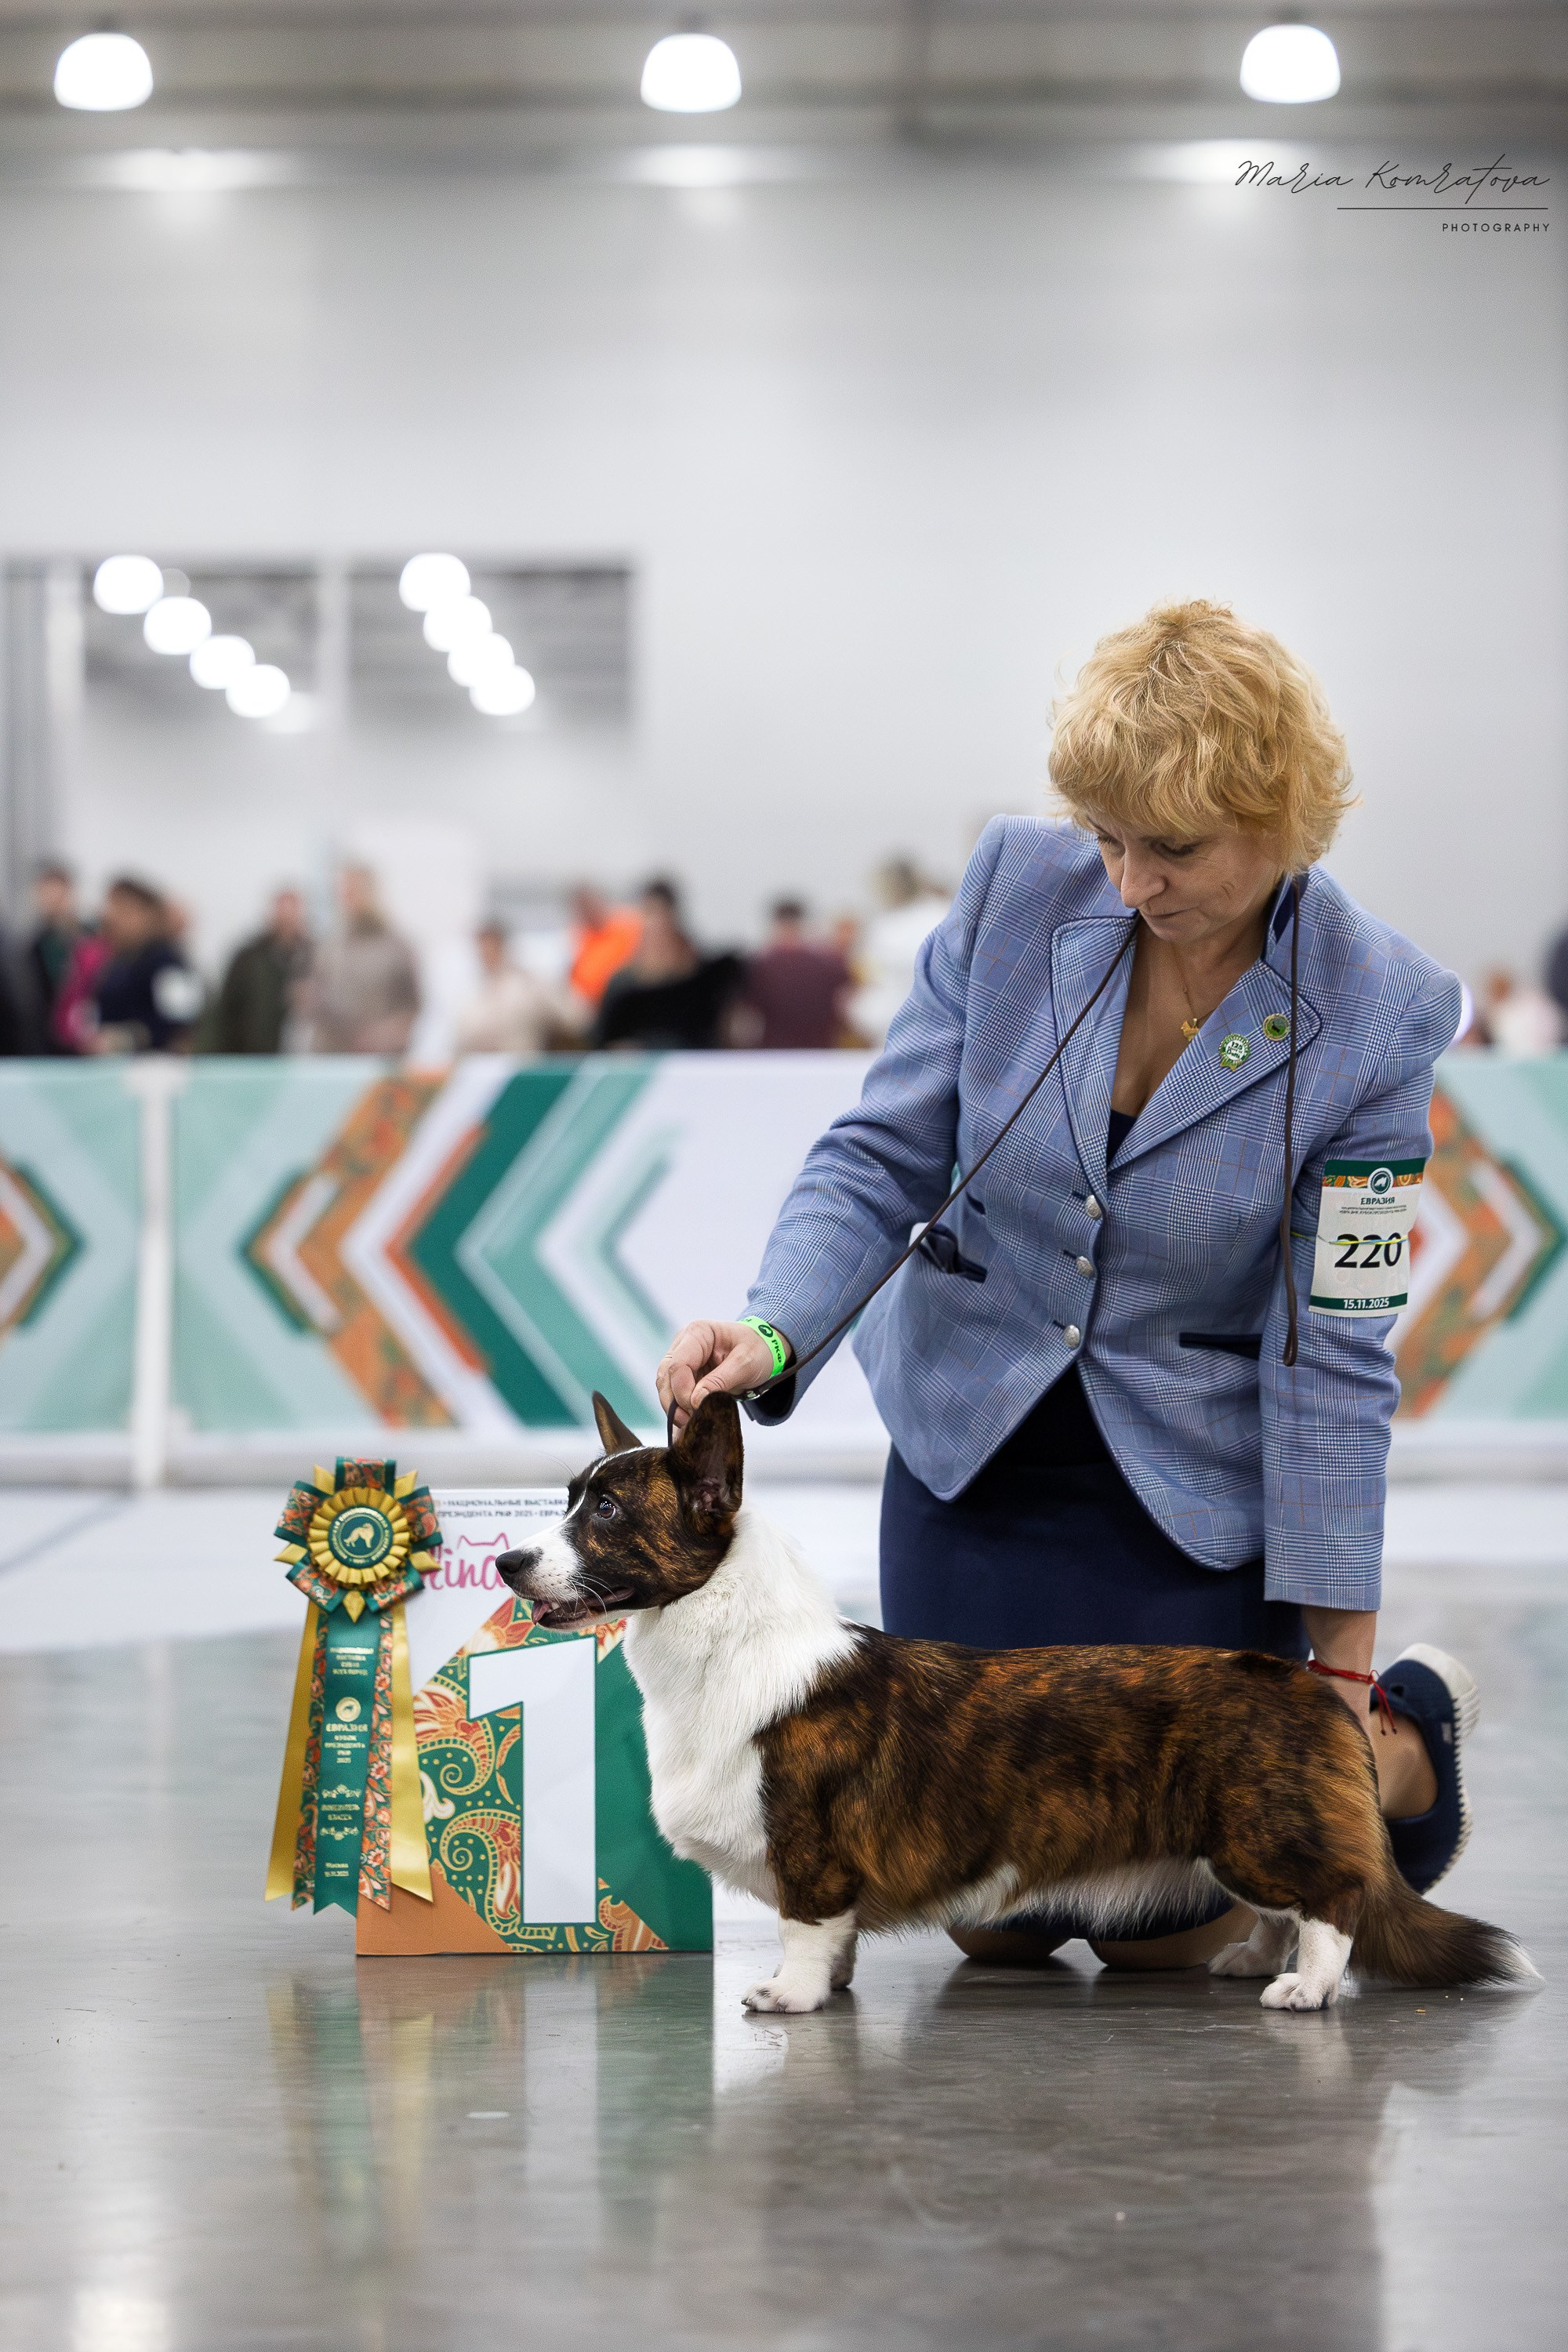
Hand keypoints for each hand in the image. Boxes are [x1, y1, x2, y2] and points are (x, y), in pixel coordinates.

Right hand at [656, 1319, 790, 1431]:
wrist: (764, 1350)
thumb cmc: (758, 1349)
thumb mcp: (745, 1364)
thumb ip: (720, 1381)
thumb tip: (695, 1400)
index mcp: (698, 1332)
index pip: (678, 1364)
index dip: (682, 1390)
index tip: (696, 1409)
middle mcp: (684, 1343)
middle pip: (666, 1375)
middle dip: (674, 1401)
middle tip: (689, 1422)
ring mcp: (682, 1357)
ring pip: (665, 1385)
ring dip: (674, 1406)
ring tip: (689, 1424)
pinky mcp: (685, 1373)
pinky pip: (673, 1392)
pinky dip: (678, 1407)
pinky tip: (686, 1422)